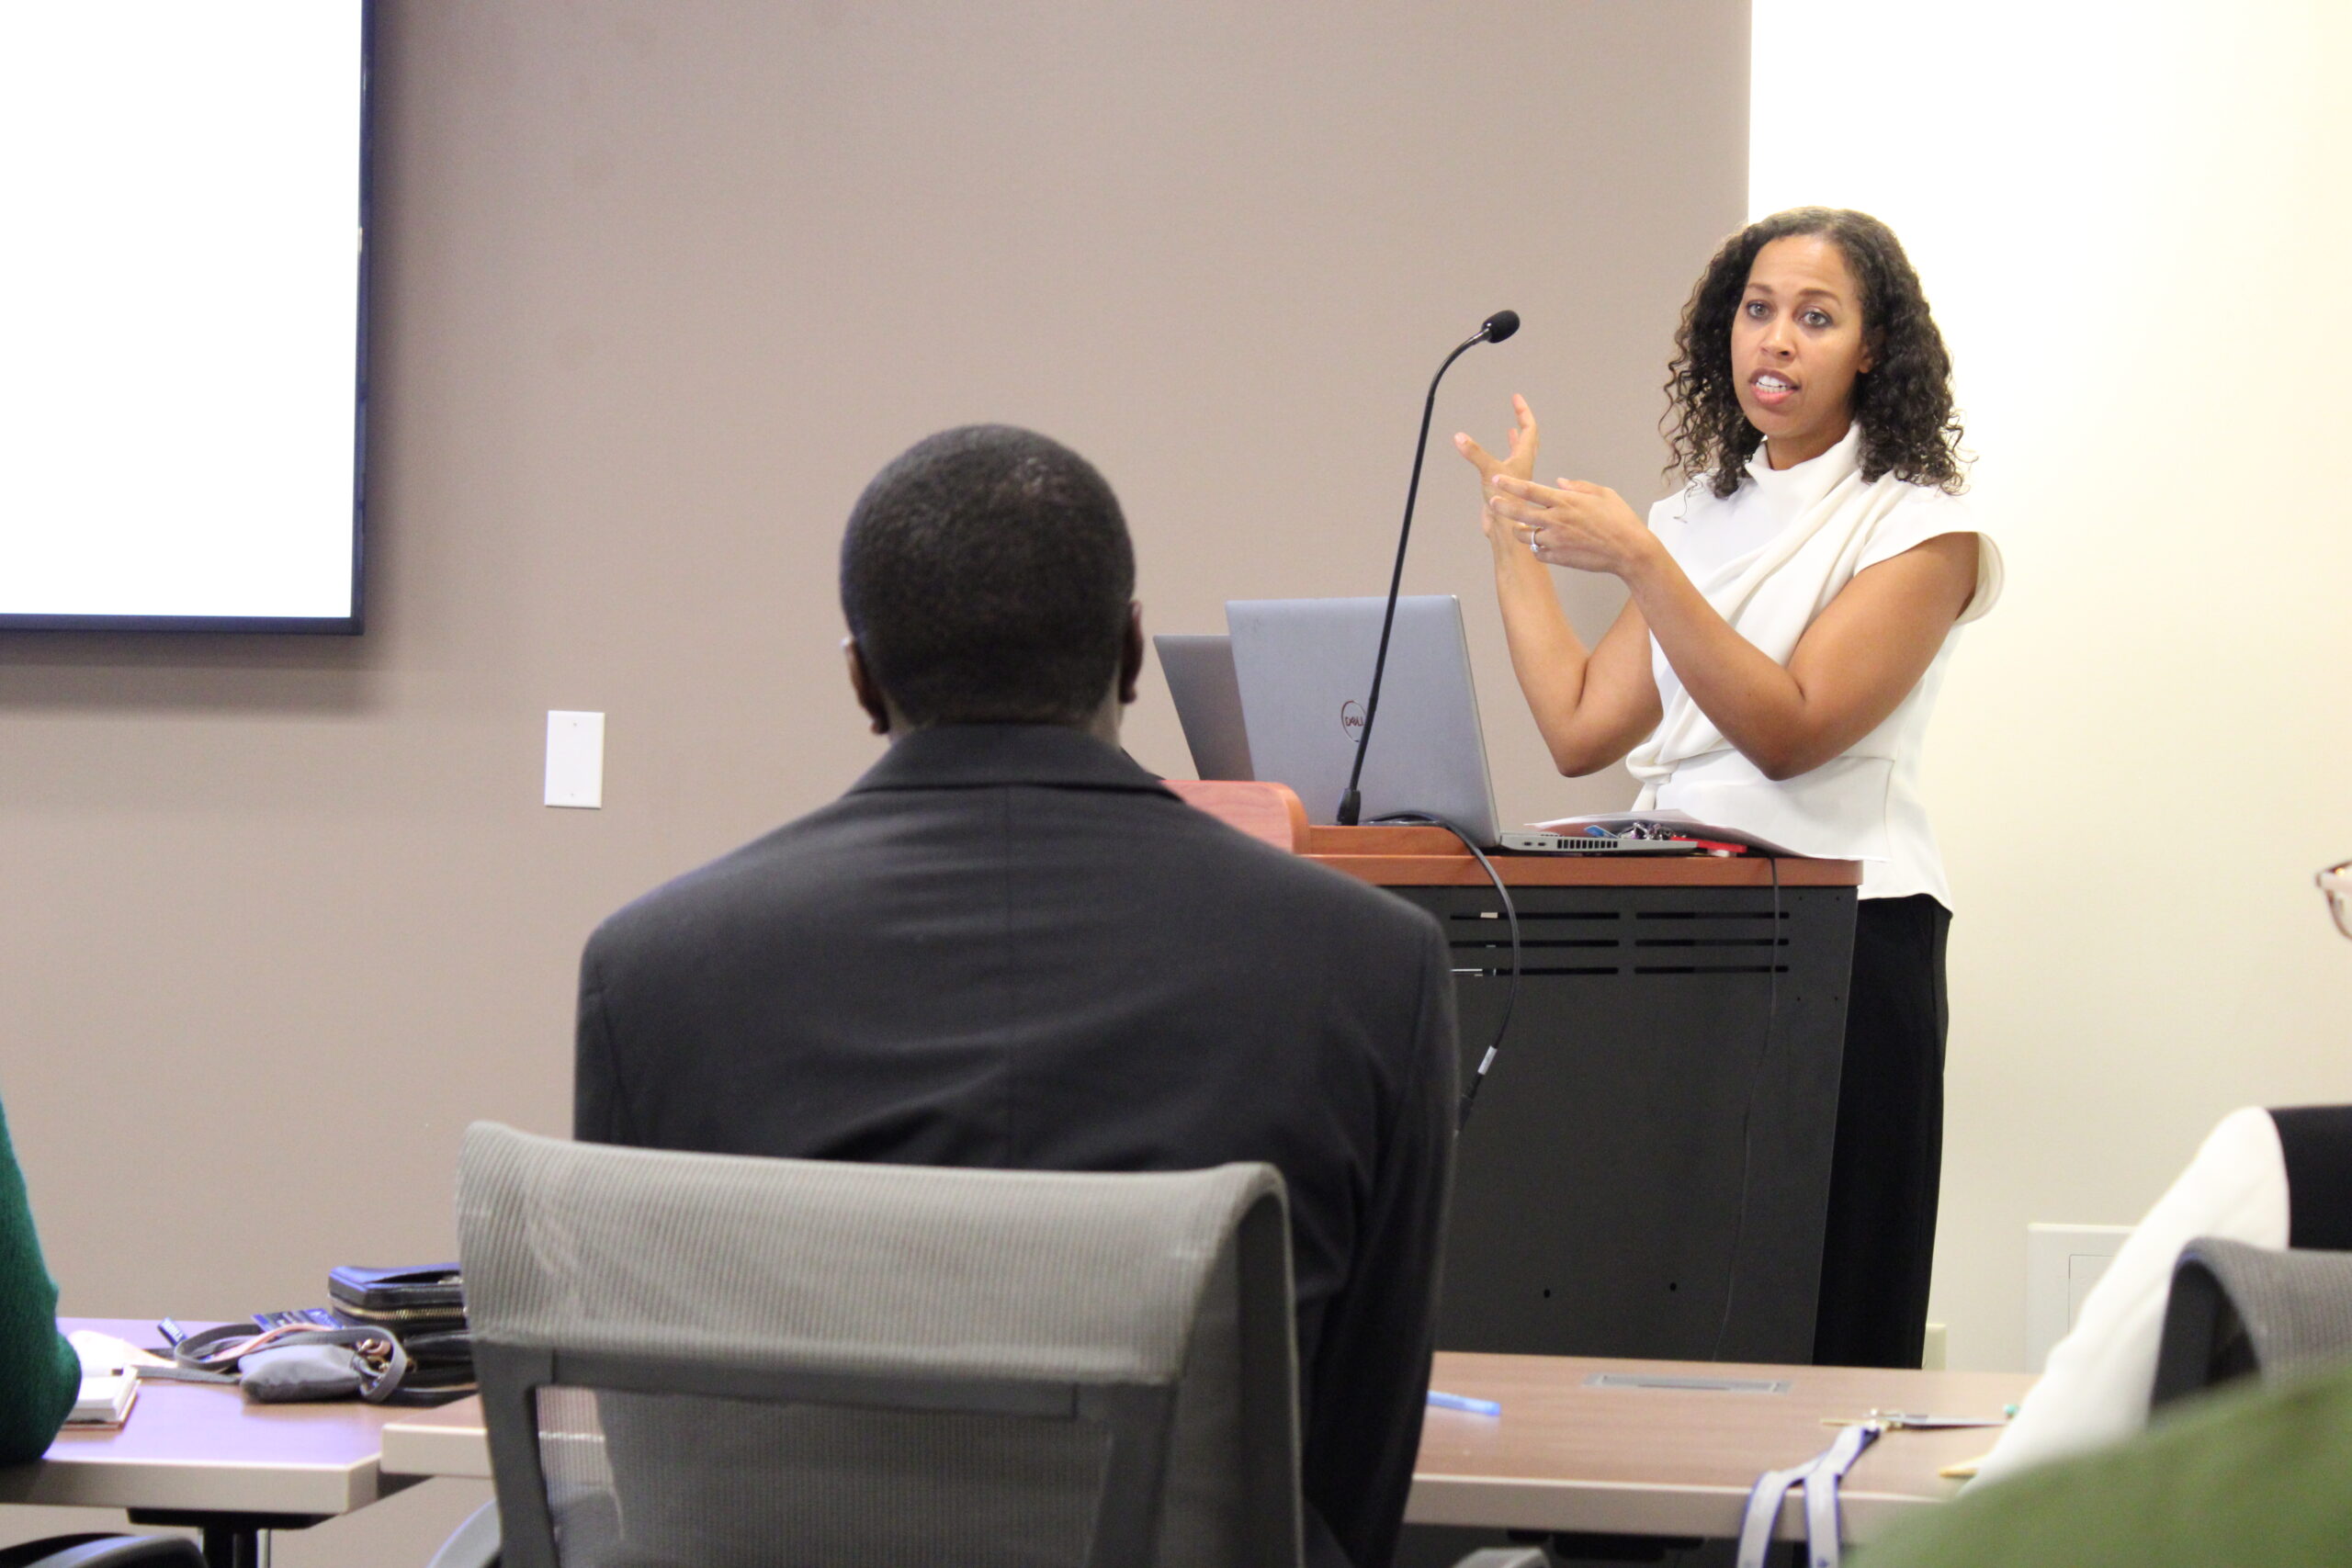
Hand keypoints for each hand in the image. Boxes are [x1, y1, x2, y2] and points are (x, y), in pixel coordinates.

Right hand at [1454, 395, 1539, 542]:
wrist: (1506, 529)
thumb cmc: (1508, 502)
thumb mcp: (1489, 471)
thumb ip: (1474, 453)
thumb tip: (1460, 437)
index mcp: (1524, 457)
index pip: (1529, 428)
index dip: (1523, 411)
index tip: (1516, 398)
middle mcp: (1522, 465)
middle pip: (1528, 438)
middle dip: (1522, 421)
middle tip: (1517, 408)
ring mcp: (1515, 477)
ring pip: (1518, 454)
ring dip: (1515, 440)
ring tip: (1511, 431)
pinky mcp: (1505, 488)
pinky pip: (1506, 468)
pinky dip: (1501, 458)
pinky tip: (1493, 461)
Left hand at [1486, 473, 1656, 579]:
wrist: (1630, 551)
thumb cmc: (1620, 520)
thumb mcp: (1603, 493)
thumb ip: (1578, 486)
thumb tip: (1559, 482)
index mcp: (1566, 501)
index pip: (1530, 490)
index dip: (1511, 484)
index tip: (1497, 479)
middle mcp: (1556, 520)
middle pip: (1519, 512)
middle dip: (1502, 506)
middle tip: (1492, 502)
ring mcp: (1556, 540)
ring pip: (1525, 535)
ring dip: (1521, 530)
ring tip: (1520, 527)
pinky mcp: (1558, 558)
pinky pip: (1538, 552)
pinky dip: (1537, 548)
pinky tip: (1542, 544)